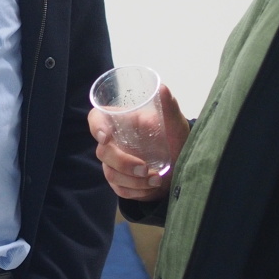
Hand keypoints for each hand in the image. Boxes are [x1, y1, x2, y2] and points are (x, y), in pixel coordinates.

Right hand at [89, 84, 189, 201]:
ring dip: (134, 181)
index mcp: (122, 122)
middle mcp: (114, 142)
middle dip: (124, 163)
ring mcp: (115, 163)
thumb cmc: (174, 138)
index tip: (106, 138)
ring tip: (157, 179)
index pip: (97, 118)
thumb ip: (167, 106)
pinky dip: (138, 191)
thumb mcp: (174, 122)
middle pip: (103, 152)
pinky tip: (153, 187)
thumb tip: (162, 88)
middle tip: (146, 168)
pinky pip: (120, 189)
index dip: (96, 127)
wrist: (182, 166)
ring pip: (111, 174)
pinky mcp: (121, 182)